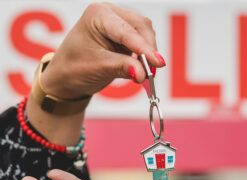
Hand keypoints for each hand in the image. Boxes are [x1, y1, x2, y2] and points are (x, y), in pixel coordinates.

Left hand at [41, 2, 164, 98]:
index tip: (157, 63)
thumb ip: (122, 67)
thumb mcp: (98, 67)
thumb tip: (143, 73)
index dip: (144, 48)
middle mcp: (109, 15)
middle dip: (148, 49)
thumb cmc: (74, 68)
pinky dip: (145, 56)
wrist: (67, 77)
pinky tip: (143, 68)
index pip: (126, 31)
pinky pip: (142, 43)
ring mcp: (118, 25)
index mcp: (98, 15)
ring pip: (144, 33)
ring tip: (147, 73)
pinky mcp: (124, 38)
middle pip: (140, 26)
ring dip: (148, 53)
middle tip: (152, 72)